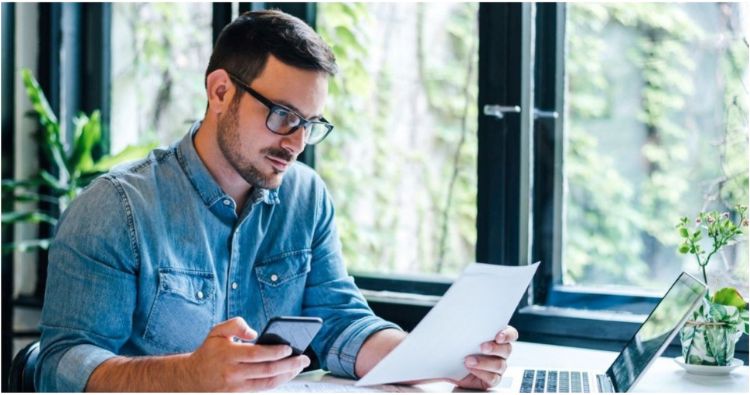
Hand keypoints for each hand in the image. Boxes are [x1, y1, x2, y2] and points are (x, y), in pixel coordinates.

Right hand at [185, 317, 309, 390]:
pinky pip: (262, 389)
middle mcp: (232, 373)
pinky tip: (287, 374)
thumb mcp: (217, 332)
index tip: (289, 348)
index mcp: (228, 355)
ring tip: (300, 367)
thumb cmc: (209, 351)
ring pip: (267, 383)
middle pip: (266, 371)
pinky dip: (277, 382)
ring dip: (286, 376)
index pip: (256, 354)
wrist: (191, 377)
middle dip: (288, 365)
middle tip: (304, 359)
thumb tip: (253, 333)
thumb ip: (235, 325)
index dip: (275, 352)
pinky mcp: (238, 394)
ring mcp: (236, 386)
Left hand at [453, 325, 517, 389]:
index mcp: (497, 338)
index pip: (511, 334)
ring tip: (469, 360)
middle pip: (507, 349)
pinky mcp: (492, 379)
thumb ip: (470, 329)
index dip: (507, 335)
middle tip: (482, 347)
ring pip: (499, 364)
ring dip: (484, 362)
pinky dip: (482, 373)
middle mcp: (501, 352)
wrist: (451, 367)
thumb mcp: (463, 336)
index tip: (498, 336)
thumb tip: (464, 322)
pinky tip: (471, 369)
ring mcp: (498, 366)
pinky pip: (493, 378)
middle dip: (494, 348)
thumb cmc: (459, 348)